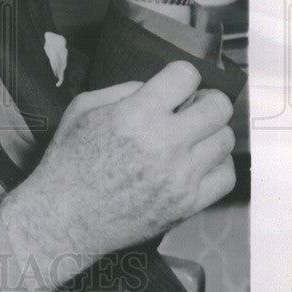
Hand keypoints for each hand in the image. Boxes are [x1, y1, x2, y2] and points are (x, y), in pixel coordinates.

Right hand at [0, 62, 234, 291]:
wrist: (65, 217)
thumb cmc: (68, 162)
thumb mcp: (82, 109)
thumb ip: (122, 90)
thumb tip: (157, 89)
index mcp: (137, 114)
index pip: (186, 75)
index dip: (182, 74)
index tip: (176, 83)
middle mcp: (166, 143)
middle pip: (218, 106)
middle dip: (207, 99)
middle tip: (193, 106)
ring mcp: (181, 176)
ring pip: (225, 140)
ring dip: (211, 132)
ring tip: (194, 136)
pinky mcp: (188, 204)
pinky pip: (226, 177)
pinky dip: (217, 164)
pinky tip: (199, 162)